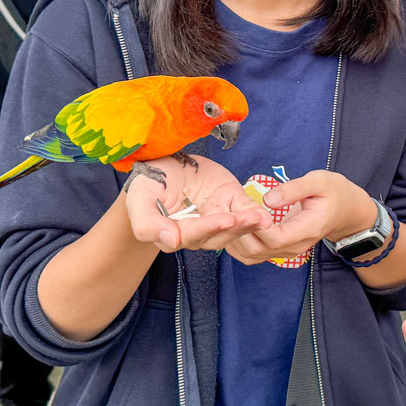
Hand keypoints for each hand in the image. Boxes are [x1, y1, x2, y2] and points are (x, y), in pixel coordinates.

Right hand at [124, 155, 272, 253]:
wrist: (163, 164)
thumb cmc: (148, 183)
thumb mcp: (139, 198)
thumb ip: (147, 224)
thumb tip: (170, 241)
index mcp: (173, 233)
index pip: (192, 235)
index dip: (208, 227)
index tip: (224, 219)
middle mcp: (197, 232)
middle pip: (216, 235)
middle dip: (234, 227)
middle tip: (249, 218)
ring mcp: (215, 219)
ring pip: (233, 229)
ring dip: (247, 224)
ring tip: (260, 217)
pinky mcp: (230, 204)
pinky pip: (244, 212)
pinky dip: (256, 214)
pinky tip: (265, 215)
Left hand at [230, 171, 375, 266]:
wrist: (347, 211)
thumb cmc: (335, 192)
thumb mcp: (320, 181)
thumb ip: (295, 189)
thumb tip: (268, 199)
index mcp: (308, 229)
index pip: (276, 238)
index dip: (258, 225)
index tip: (248, 204)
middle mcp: (296, 246)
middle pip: (259, 250)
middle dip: (242, 229)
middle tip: (234, 204)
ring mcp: (287, 251)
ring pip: (252, 254)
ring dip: (237, 236)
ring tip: (232, 211)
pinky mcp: (279, 250)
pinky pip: (253, 253)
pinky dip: (240, 241)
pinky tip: (236, 222)